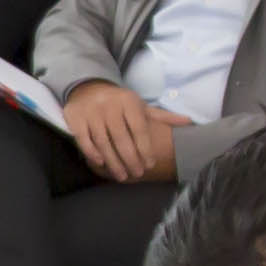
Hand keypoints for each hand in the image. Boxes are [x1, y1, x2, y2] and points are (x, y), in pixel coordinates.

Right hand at [59, 81, 176, 184]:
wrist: (88, 89)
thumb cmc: (119, 103)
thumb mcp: (140, 106)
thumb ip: (161, 117)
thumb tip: (189, 122)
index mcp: (128, 102)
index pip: (139, 128)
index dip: (145, 147)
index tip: (150, 164)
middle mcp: (109, 106)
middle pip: (121, 137)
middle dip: (130, 158)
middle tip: (138, 173)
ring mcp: (91, 113)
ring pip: (103, 141)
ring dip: (113, 161)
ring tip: (122, 176)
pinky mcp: (76, 119)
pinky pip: (84, 139)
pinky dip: (92, 152)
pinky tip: (101, 163)